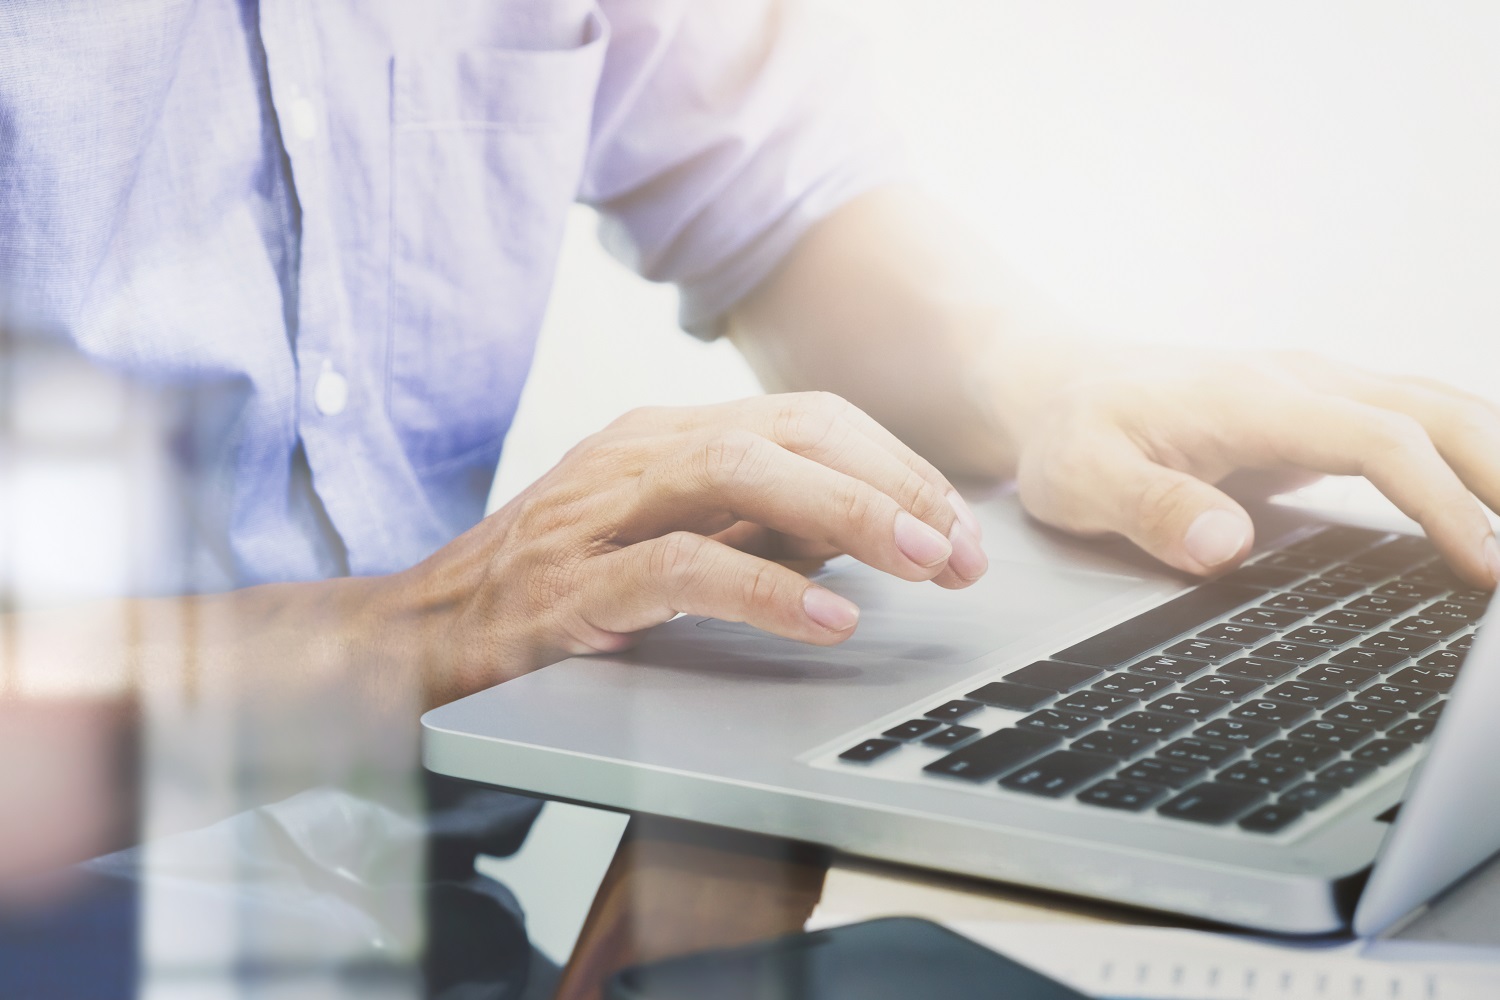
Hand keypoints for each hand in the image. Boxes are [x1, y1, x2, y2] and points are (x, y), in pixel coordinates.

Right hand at [392, 392, 986, 702]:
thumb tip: (870, 531)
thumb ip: (760, 528)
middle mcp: (639, 451)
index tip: (958, 527)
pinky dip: (763, 588)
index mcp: (668, 435)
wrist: (423, 632)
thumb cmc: (556, 587)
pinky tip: (826, 616)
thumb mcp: (672, 538)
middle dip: (894, 483)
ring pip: (741, 473)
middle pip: (790, 431)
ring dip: (849, 513)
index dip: (896, 466)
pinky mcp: (570, 579)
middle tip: (963, 550)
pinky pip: (678, 567)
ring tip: (922, 562)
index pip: (808, 420)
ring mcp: (600, 506)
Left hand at [1012, 344, 1499, 586]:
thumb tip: (1227, 546)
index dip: (1442, 503)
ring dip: (1495, 459)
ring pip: (1436, 408)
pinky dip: (1465, 454)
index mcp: (1251, 398)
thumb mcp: (1079, 477)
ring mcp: (1313, 389)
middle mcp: (1298, 381)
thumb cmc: (1069, 432)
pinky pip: (1412, 422)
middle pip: (1436, 411)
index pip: (1378, 442)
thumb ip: (1149, 508)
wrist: (1057, 383)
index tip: (1486, 568)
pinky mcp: (1316, 410)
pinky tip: (1487, 502)